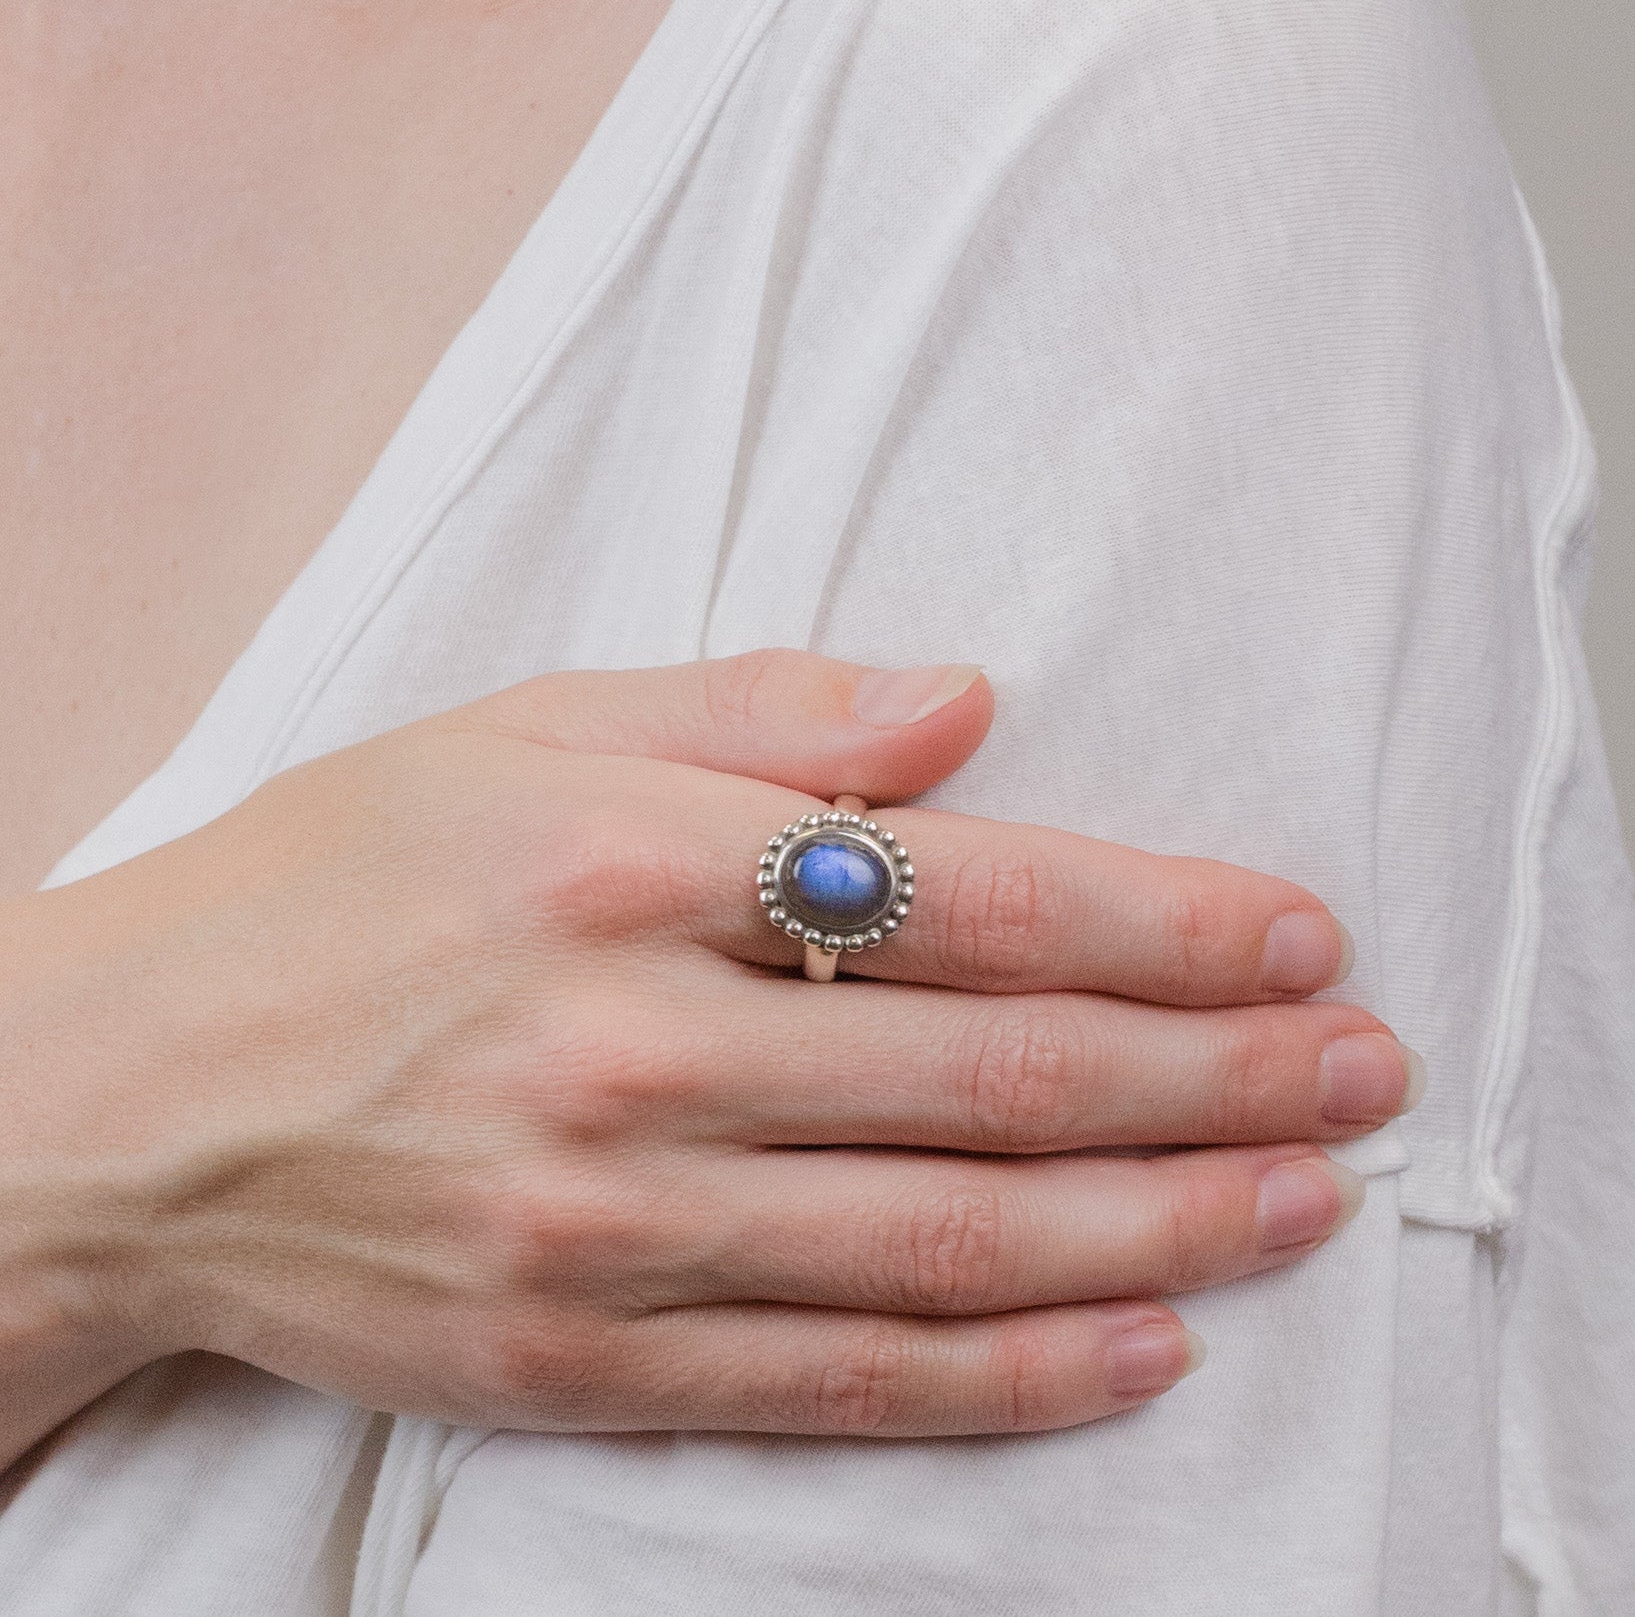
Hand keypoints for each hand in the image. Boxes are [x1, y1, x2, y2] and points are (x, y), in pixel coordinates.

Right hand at [0, 650, 1413, 1451]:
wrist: (121, 1102)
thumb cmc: (330, 885)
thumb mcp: (516, 731)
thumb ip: (754, 712)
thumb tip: (965, 705)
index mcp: (622, 863)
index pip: (962, 894)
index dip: (1155, 918)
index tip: (1289, 932)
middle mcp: (631, 1052)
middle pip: (994, 1075)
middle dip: (1213, 1073)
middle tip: (1360, 1069)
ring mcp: (610, 1229)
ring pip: (951, 1242)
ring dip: (1161, 1226)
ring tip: (1305, 1201)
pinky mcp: (581, 1359)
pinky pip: (843, 1378)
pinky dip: (1011, 1371)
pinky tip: (1142, 1345)